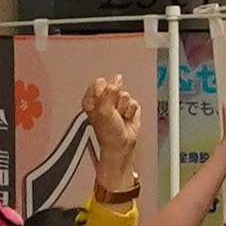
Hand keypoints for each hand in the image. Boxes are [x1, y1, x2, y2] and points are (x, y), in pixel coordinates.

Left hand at [83, 77, 141, 199]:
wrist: (120, 146)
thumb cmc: (108, 134)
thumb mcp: (104, 110)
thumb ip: (109, 92)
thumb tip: (117, 79)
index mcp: (92, 99)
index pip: (99, 83)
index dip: (104, 92)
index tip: (103, 103)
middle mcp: (104, 100)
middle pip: (114, 87)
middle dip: (115, 100)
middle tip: (112, 113)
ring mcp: (117, 103)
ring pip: (125, 95)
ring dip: (123, 108)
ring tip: (119, 118)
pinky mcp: (130, 108)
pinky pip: (134, 102)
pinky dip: (131, 112)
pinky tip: (126, 119)